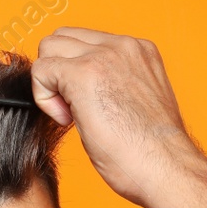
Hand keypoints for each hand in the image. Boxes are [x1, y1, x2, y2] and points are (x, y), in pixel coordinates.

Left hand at [30, 28, 202, 207]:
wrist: (165, 168)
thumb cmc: (153, 152)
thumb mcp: (136, 103)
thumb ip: (114, 84)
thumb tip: (84, 91)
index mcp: (139, 51)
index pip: (85, 41)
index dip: (73, 72)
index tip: (87, 105)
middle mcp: (123, 46)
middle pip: (62, 39)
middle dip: (57, 73)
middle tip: (74, 110)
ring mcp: (104, 56)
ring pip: (49, 48)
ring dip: (50, 83)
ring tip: (71, 115)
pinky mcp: (84, 74)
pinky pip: (41, 70)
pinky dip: (44, 98)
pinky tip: (67, 121)